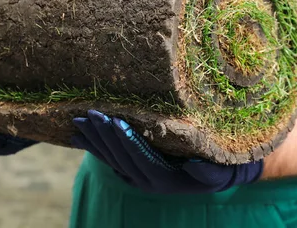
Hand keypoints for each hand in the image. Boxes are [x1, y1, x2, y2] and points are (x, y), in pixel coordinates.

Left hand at [71, 110, 262, 193]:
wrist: (215, 177)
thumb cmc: (218, 169)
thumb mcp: (218, 173)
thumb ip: (207, 172)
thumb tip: (193, 165)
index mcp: (163, 180)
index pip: (140, 157)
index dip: (127, 140)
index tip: (115, 121)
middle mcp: (145, 181)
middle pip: (119, 157)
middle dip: (104, 135)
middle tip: (89, 114)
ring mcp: (136, 177)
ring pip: (110, 158)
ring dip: (94, 140)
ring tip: (78, 123)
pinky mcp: (133, 170)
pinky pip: (110, 159)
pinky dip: (96, 147)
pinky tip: (83, 136)